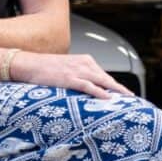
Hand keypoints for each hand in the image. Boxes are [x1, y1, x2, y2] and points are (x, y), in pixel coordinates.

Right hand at [10, 51, 134, 99]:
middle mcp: (84, 63)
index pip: (104, 74)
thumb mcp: (66, 69)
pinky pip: (89, 86)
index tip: (125, 94)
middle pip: (107, 78)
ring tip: (126, 100)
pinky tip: (109, 98)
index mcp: (84, 60)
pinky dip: (100, 92)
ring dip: (116, 91)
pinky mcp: (70, 78)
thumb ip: (78, 76)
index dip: (115, 85)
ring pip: (102, 81)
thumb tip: (87, 89)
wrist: (28, 64)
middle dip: (120, 89)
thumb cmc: (44, 68)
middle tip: (132, 98)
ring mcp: (77, 70)